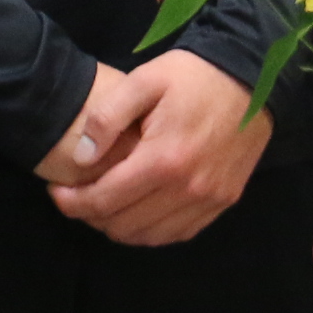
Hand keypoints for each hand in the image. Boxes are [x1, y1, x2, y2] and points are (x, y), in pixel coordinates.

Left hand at [47, 53, 274, 247]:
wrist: (256, 79)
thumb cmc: (196, 76)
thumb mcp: (145, 79)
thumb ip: (107, 116)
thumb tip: (80, 157)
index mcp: (163, 159)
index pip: (103, 201)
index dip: (71, 203)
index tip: (56, 192)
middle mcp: (187, 189)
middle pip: (122, 225)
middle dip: (90, 215)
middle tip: (79, 196)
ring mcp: (209, 200)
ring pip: (148, 236)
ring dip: (119, 226)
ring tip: (106, 204)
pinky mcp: (224, 201)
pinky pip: (178, 233)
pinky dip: (151, 230)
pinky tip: (140, 210)